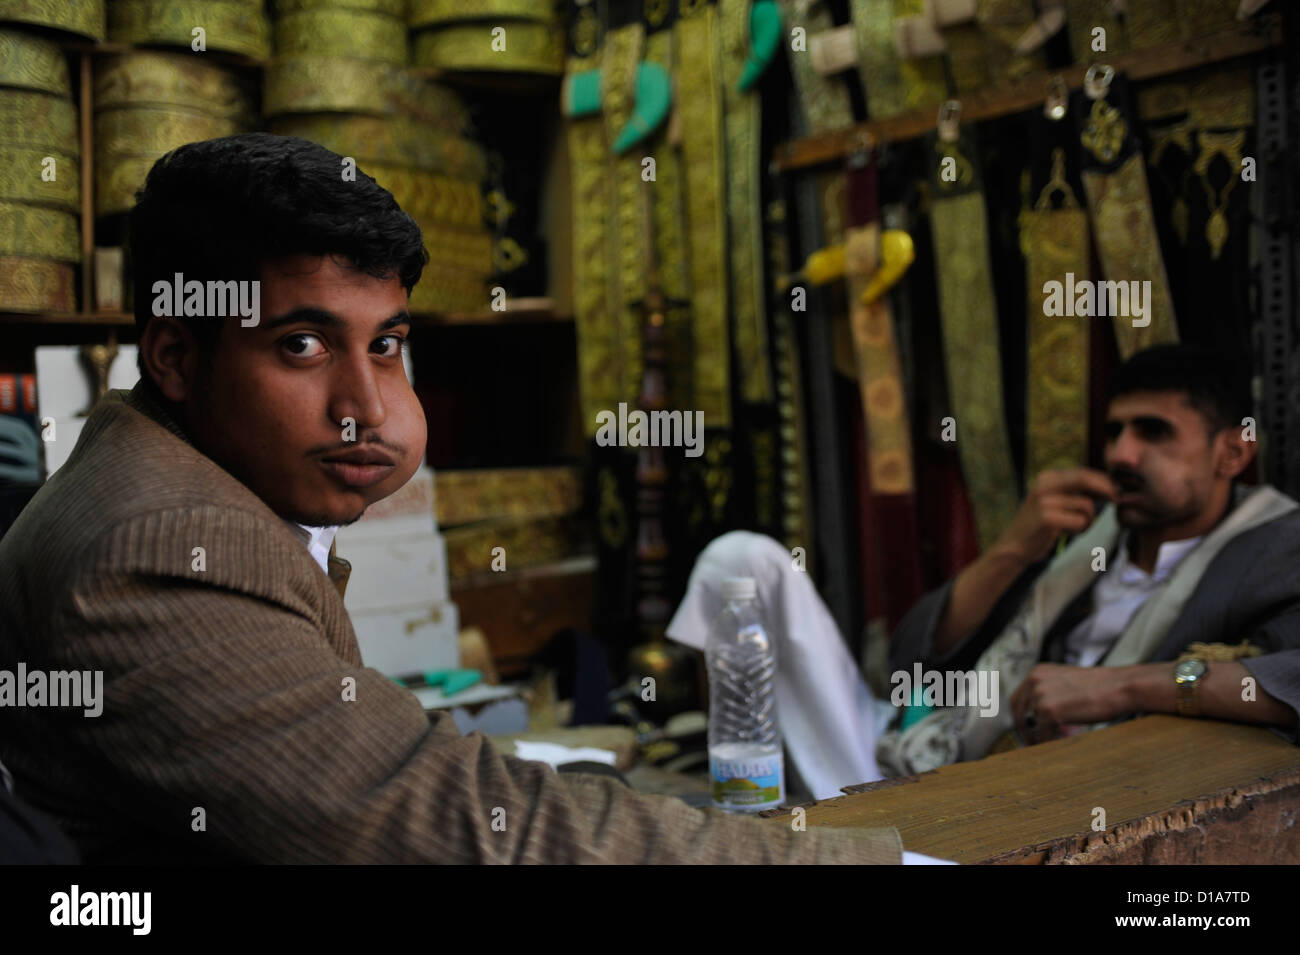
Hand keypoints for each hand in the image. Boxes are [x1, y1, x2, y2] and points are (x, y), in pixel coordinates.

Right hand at [993, 468, 1116, 565]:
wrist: (1015, 545)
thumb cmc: (1041, 525)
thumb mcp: (1055, 501)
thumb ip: (1076, 491)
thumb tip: (1109, 485)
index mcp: (1047, 477)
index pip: (1083, 472)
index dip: (1104, 480)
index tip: (1117, 491)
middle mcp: (1044, 485)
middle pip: (1085, 479)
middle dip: (1106, 489)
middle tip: (1118, 500)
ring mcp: (1044, 500)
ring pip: (1086, 505)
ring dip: (1087, 520)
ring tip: (1072, 527)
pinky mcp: (1047, 517)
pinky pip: (1080, 521)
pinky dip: (1079, 530)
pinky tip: (1065, 533)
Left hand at [1009, 663, 1133, 743]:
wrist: (1119, 687)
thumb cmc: (1100, 687)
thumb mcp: (1066, 682)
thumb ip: (1049, 693)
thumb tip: (1038, 717)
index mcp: (1037, 672)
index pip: (1018, 698)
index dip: (1021, 716)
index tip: (1027, 729)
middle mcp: (1034, 681)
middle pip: (1017, 711)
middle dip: (1024, 729)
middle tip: (1032, 742)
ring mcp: (1040, 695)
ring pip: (1030, 724)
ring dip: (1038, 737)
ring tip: (1051, 743)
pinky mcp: (1049, 711)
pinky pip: (1042, 734)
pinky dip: (1049, 742)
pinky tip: (1061, 743)